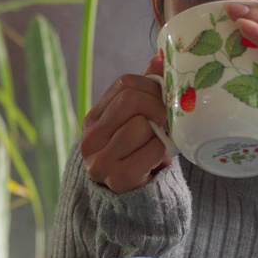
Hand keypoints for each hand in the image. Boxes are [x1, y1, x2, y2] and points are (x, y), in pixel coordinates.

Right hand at [80, 53, 171, 192]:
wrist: (134, 201)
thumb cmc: (138, 156)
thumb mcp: (138, 121)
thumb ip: (145, 91)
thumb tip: (159, 56)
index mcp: (93, 119)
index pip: (124, 84)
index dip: (152, 87)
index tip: (163, 100)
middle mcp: (90, 139)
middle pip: (131, 101)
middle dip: (158, 107)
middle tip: (167, 120)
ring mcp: (99, 161)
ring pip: (141, 124)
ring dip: (160, 132)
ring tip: (160, 142)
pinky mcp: (117, 179)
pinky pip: (152, 149)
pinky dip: (163, 151)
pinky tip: (158, 159)